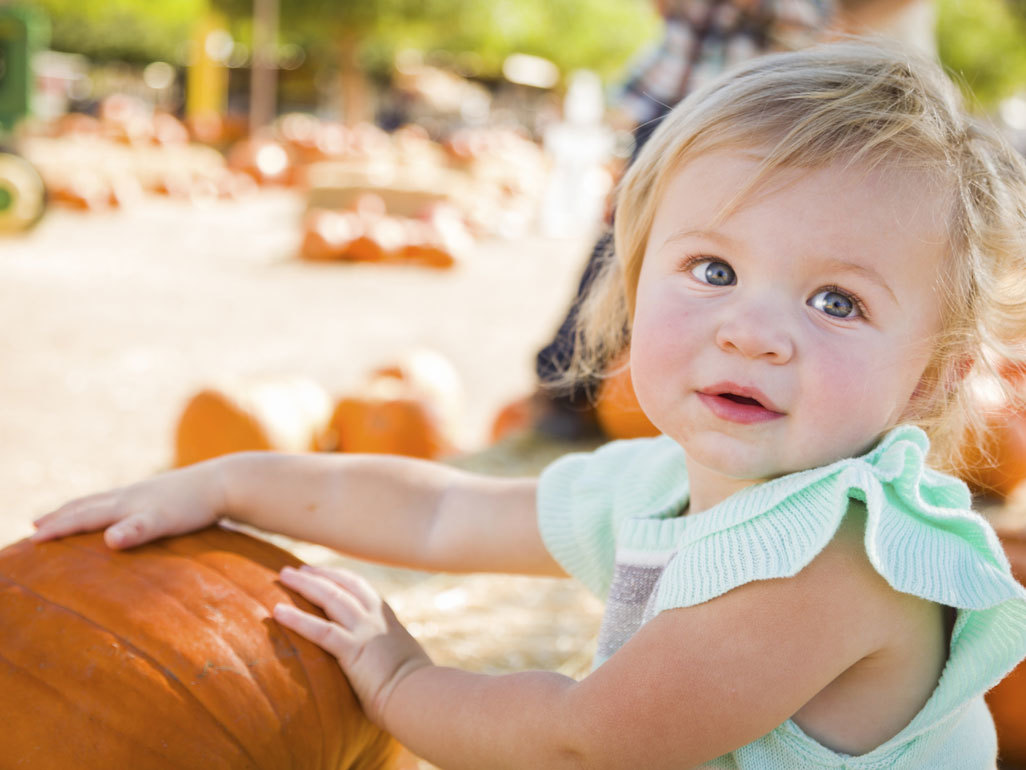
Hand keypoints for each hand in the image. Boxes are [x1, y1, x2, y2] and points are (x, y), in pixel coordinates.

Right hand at [31, 461, 226, 548]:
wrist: (226, 482)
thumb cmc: (195, 505)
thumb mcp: (164, 521)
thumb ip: (136, 531)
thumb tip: (108, 540)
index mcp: (125, 504)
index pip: (82, 517)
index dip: (57, 529)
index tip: (31, 540)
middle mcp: (130, 494)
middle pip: (87, 505)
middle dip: (61, 516)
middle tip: (35, 525)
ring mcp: (145, 492)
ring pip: (104, 500)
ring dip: (81, 508)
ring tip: (67, 514)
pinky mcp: (160, 494)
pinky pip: (123, 500)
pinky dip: (107, 507)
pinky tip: (116, 511)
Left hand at [274, 565, 431, 725]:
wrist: (422, 697)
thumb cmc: (415, 688)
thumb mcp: (403, 661)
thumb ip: (389, 654)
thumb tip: (382, 662)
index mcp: (387, 618)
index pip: (360, 587)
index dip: (338, 577)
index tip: (320, 571)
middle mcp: (375, 618)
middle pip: (341, 586)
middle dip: (316, 574)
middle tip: (293, 570)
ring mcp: (365, 631)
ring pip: (330, 598)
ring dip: (305, 585)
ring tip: (283, 577)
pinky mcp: (353, 650)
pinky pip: (320, 630)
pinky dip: (297, 619)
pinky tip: (278, 612)